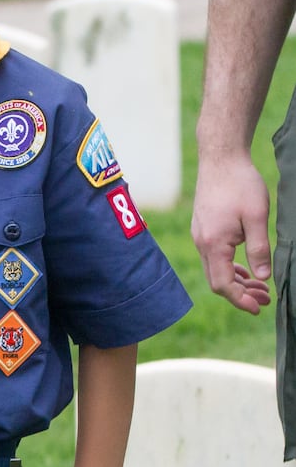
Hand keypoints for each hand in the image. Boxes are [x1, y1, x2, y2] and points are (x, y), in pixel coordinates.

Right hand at [191, 151, 272, 312]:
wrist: (220, 159)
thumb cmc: (240, 185)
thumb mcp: (257, 217)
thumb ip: (259, 249)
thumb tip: (263, 278)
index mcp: (214, 244)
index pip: (223, 284)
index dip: (241, 299)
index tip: (259, 307)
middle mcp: (202, 243)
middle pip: (217, 281)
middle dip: (241, 294)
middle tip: (266, 300)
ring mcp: (200, 236)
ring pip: (216, 269)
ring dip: (237, 281)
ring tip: (261, 287)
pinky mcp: (204, 229)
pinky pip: (214, 257)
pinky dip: (230, 267)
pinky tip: (246, 269)